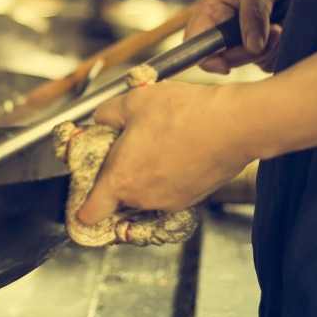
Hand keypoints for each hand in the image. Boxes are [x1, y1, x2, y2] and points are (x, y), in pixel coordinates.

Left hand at [76, 82, 254, 223]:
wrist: (234, 125)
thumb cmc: (184, 114)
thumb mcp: (133, 101)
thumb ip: (106, 114)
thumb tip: (99, 120)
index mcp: (121, 179)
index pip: (89, 214)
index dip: (82, 206)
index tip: (83, 195)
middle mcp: (143, 197)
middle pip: (117, 201)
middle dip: (116, 180)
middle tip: (122, 151)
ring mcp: (170, 202)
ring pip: (144, 195)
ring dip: (143, 177)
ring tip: (154, 144)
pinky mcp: (192, 198)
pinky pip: (168, 192)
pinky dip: (167, 177)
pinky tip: (175, 150)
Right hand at [184, 0, 306, 73]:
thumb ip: (253, 12)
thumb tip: (252, 46)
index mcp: (212, 10)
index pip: (196, 43)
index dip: (206, 58)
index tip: (226, 66)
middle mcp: (226, 28)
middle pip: (228, 59)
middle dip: (251, 51)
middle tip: (276, 31)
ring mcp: (247, 39)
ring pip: (253, 61)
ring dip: (272, 48)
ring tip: (283, 24)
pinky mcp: (267, 46)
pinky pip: (272, 61)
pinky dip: (283, 49)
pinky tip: (289, 28)